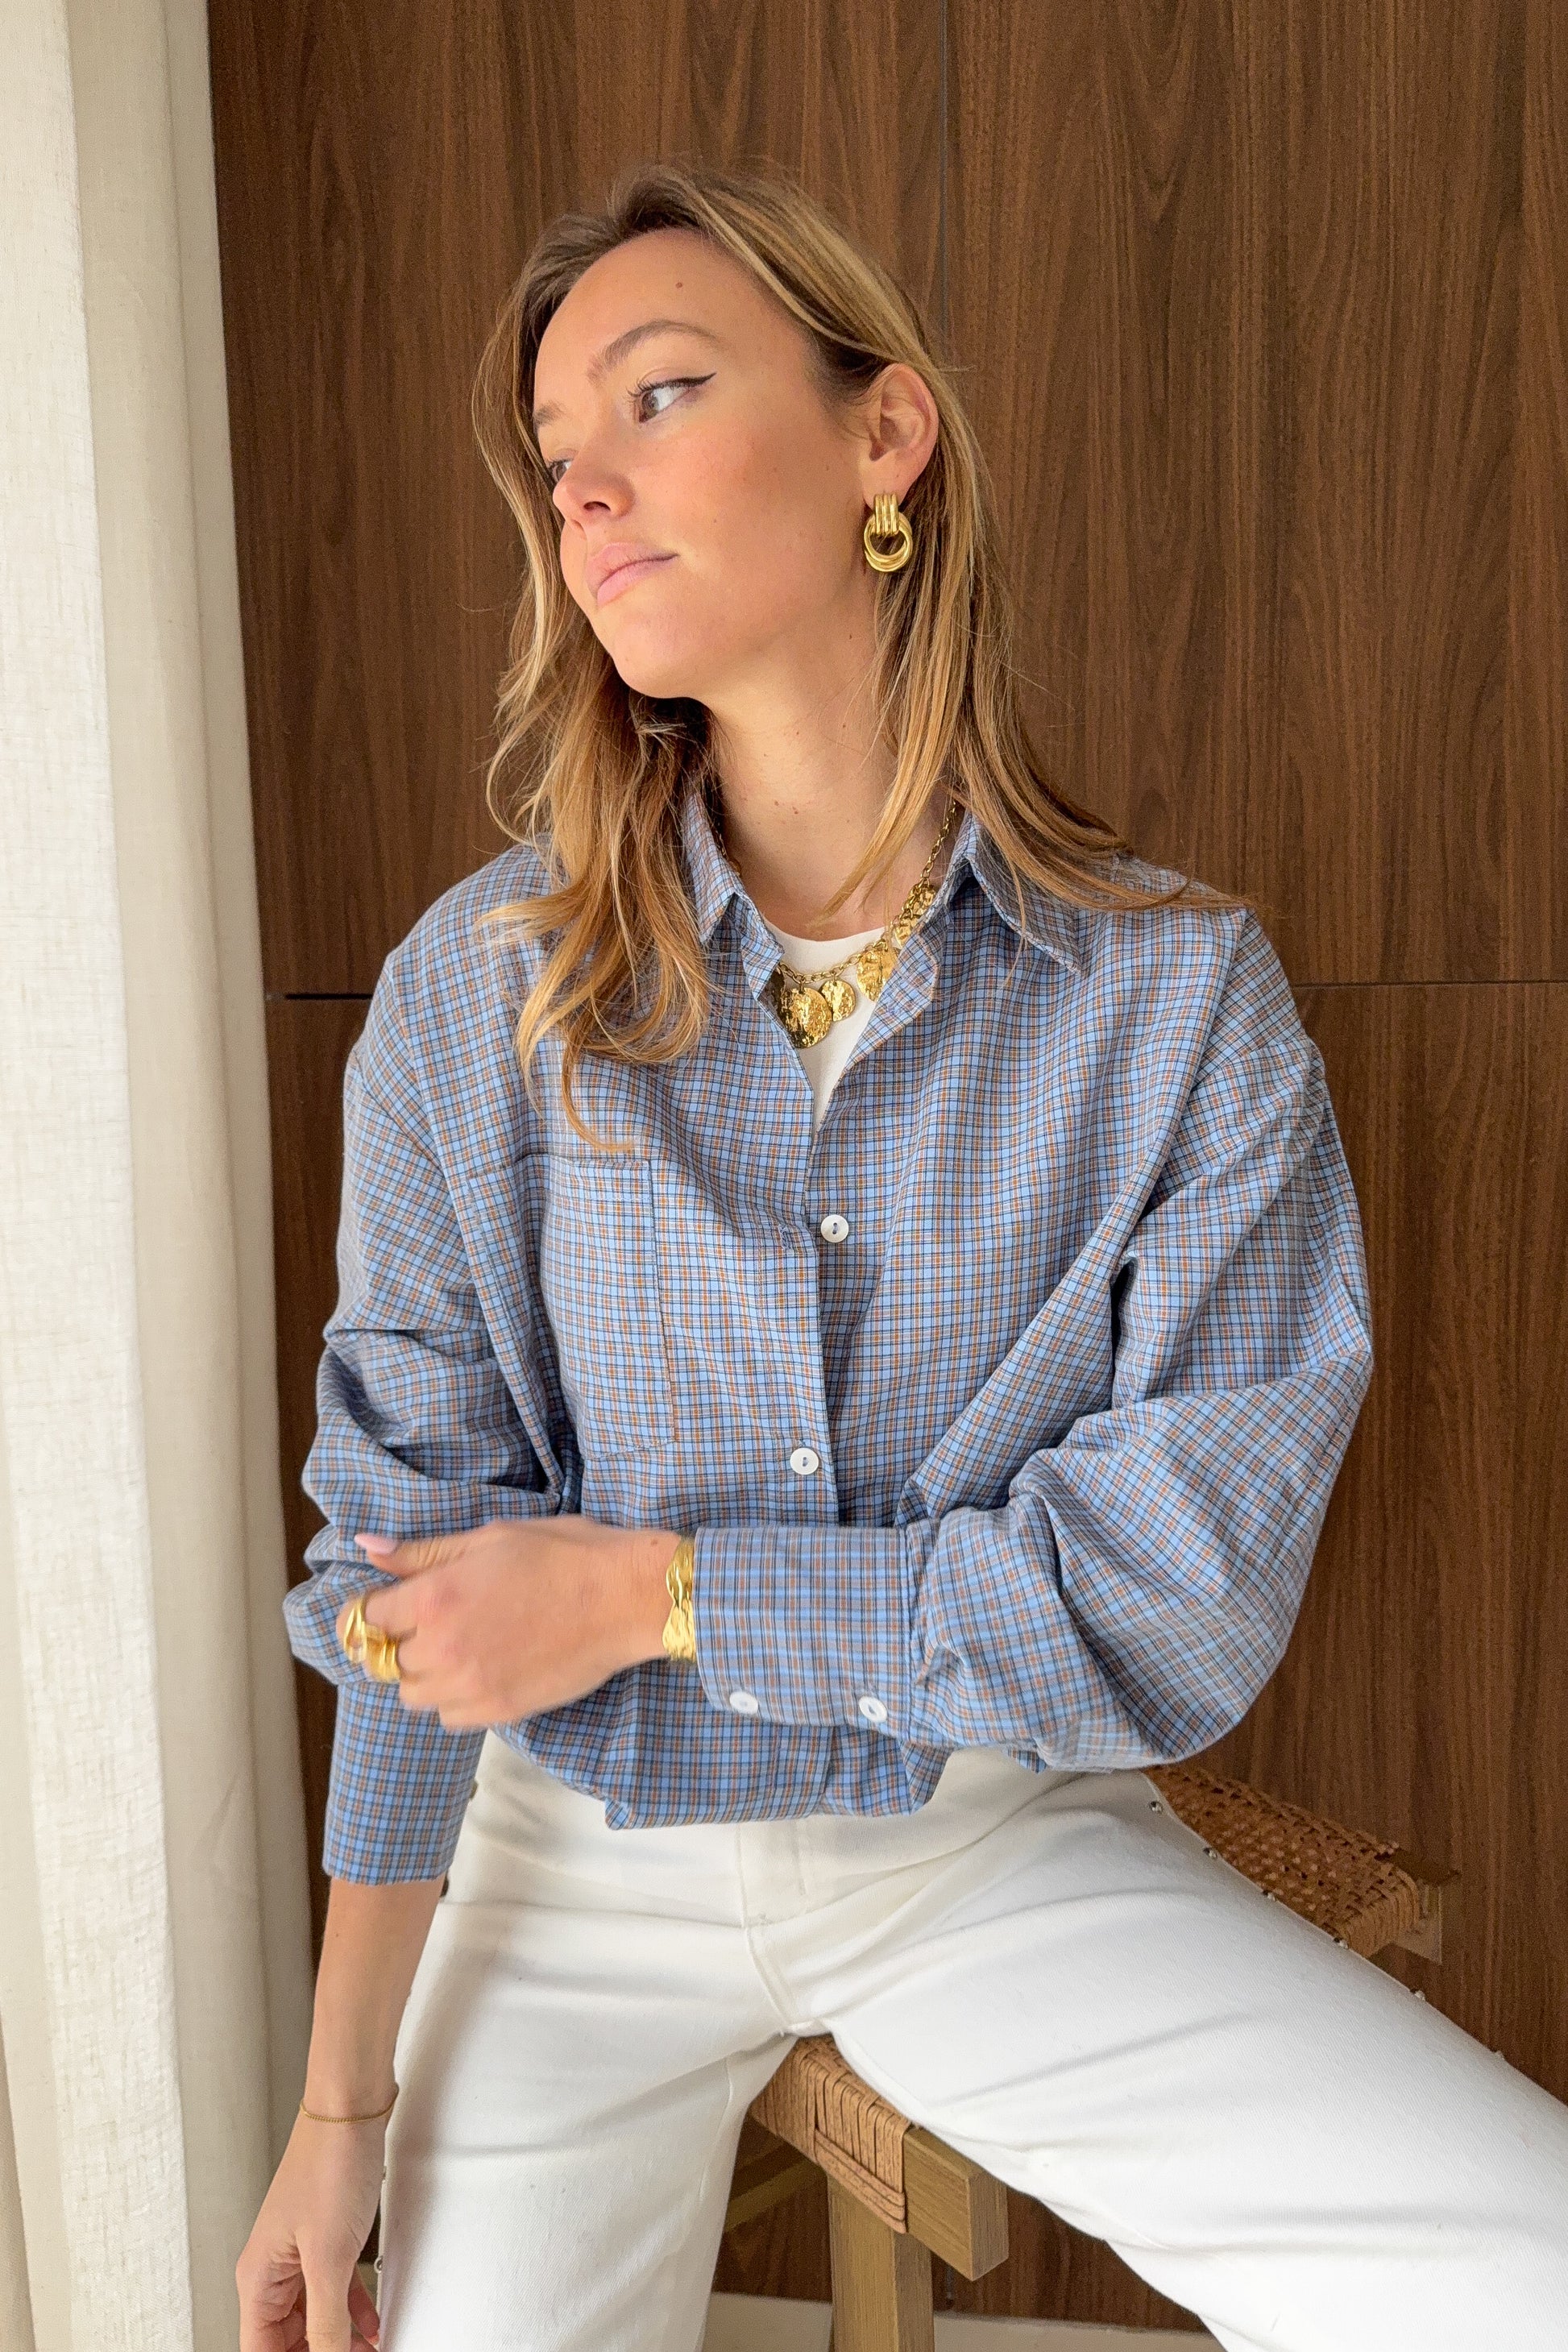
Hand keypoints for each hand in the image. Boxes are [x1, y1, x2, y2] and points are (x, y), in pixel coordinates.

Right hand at [237, 2107, 386, 2351]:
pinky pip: (334, 2291)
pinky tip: (371, 2326)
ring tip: (369, 2351)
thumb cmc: (329, 2162)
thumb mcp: (329, 2258)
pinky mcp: (327, 2237)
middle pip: (287, 2338)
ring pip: (313, 2316)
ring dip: (339, 2340)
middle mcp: (274, 2268)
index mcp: (260, 2277)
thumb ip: (327, 2321)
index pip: (261, 2349)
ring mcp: (301, 2252)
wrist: (351, 2107)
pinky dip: (352, 2313)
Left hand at [334, 1518, 681, 1727]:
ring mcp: (471, 1685)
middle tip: (431, 1622)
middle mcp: (442, 1647)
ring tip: (458, 1647)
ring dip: (423, 1674)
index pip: (367, 1619)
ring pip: (413, 1696)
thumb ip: (423, 1552)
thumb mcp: (489, 1538)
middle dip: (399, 1642)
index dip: (374, 1610)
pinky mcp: (499, 1710)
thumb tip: (367, 1548)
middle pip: (385, 1662)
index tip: (390, 1605)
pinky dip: (454, 1699)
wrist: (625, 1597)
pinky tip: (480, 1671)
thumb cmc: (563, 1555)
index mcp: (435, 1597)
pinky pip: (449, 1718)